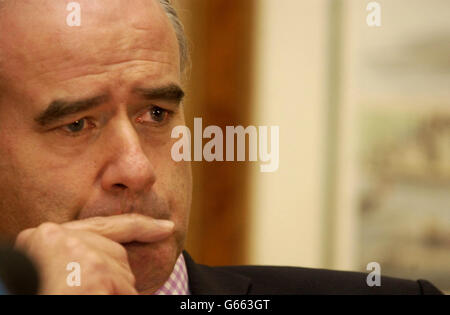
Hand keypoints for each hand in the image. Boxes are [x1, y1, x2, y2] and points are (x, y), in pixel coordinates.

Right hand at [14, 213, 173, 294]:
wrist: (10, 293)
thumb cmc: (34, 282)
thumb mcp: (52, 268)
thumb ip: (80, 254)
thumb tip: (119, 259)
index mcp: (48, 238)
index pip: (107, 226)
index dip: (141, 226)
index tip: (167, 227)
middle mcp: (66, 240)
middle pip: (117, 257)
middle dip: (115, 279)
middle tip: (88, 290)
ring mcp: (81, 257)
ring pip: (123, 278)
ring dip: (113, 293)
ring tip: (80, 293)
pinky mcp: (92, 276)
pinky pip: (124, 291)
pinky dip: (115, 295)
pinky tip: (92, 294)